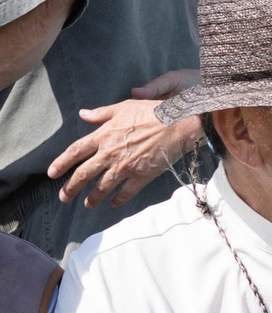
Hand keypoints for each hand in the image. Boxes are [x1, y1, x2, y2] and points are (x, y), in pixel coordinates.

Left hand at [48, 72, 203, 208]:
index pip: (75, 152)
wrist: (178, 123)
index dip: (61, 163)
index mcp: (103, 136)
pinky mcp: (142, 175)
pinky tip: (113, 204)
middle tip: (63, 197)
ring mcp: (125, 166)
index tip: (52, 174)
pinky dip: (118, 200)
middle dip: (71, 188)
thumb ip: (101, 113)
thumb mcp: (123, 107)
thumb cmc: (152, 112)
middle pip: (84, 174)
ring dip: (92, 198)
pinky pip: (126, 192)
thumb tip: (82, 114)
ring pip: (102, 187)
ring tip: (87, 205)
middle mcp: (110, 153)